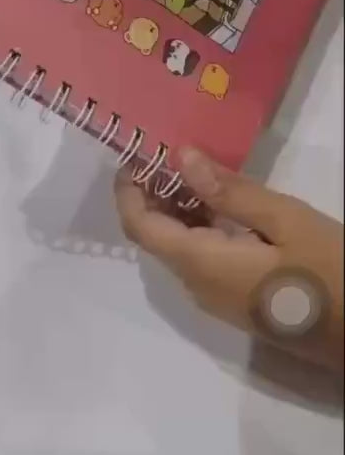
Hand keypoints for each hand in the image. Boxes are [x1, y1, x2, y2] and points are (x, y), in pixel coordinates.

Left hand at [115, 149, 343, 370]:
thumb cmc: (330, 273)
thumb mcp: (286, 221)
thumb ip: (230, 192)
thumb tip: (179, 158)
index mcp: (201, 265)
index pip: (140, 227)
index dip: (129, 190)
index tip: (136, 154)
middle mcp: (197, 286)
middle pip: (155, 237)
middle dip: (153, 194)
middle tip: (169, 152)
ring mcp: (216, 299)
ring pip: (179, 249)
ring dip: (178, 209)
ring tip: (194, 168)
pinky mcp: (236, 302)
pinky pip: (202, 260)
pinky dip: (200, 228)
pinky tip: (220, 203)